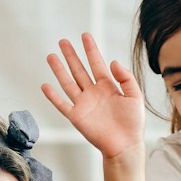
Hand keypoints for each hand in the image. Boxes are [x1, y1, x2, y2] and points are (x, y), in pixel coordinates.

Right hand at [41, 33, 144, 159]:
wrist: (126, 145)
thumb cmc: (133, 123)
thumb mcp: (135, 96)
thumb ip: (126, 77)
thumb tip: (112, 61)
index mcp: (108, 86)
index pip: (97, 63)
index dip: (91, 50)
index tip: (85, 36)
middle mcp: (93, 92)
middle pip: (79, 69)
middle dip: (71, 55)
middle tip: (63, 41)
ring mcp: (84, 104)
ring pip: (68, 83)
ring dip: (59, 70)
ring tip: (51, 56)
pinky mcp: (77, 117)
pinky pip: (62, 104)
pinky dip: (53, 96)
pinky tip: (45, 85)